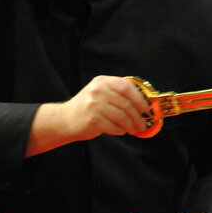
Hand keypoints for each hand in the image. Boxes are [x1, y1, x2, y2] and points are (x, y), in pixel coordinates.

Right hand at [27, 75, 149, 155]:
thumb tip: (142, 104)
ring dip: (131, 125)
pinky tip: (121, 131)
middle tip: (143, 123)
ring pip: (122, 117)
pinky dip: (121, 130)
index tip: (146, 108)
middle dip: (138, 116)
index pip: (126, 87)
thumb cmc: (87, 107)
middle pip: (126, 104)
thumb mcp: (100, 92)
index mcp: (102, 81)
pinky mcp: (93, 120)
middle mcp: (98, 91)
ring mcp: (94, 105)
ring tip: (134, 129)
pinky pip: (114, 127)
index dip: (139, 98)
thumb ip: (117, 93)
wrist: (65, 119)